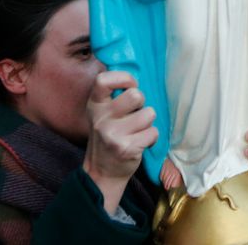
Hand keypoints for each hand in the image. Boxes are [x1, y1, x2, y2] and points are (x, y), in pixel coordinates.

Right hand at [83, 71, 158, 212]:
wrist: (101, 172)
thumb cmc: (109, 136)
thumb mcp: (102, 114)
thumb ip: (113, 97)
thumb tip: (138, 76)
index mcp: (95, 105)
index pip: (103, 80)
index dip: (123, 78)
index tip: (131, 86)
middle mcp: (101, 119)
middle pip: (135, 95)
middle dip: (142, 103)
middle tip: (136, 114)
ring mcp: (113, 134)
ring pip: (149, 114)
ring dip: (148, 123)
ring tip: (138, 131)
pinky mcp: (127, 148)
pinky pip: (153, 132)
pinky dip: (151, 138)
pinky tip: (140, 143)